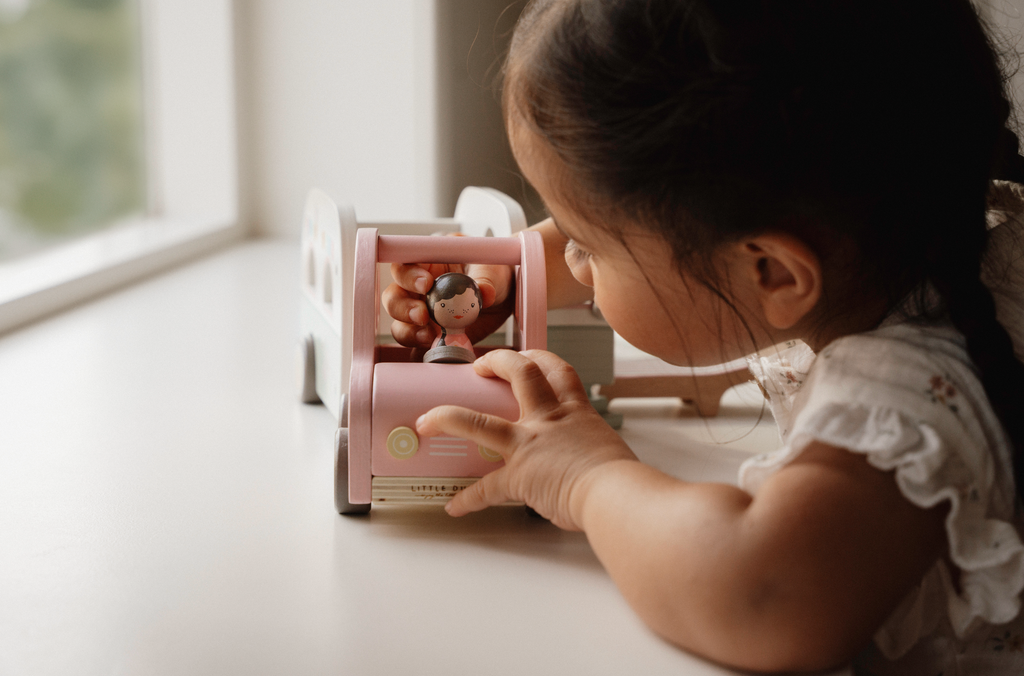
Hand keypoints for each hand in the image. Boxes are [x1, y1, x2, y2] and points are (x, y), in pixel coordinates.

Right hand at [382, 237, 513, 347]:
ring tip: (429, 336)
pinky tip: (433, 350)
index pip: (404, 265)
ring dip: (408, 331)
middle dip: (403, 307)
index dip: (407, 275)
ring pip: (399, 323)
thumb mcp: (493, 271)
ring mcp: (421, 314)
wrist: (503, 299)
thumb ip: (487, 279)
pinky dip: (420, 349)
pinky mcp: (430, 335)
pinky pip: (416, 345)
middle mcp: (417, 290)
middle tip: (423, 315)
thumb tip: (485, 292)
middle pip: (393, 296)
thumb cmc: (493, 275)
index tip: (426, 285)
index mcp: (428, 264)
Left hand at [415, 349, 638, 529]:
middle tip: (481, 366)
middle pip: (520, 373)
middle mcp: (550, 420)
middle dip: (496, 362)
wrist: (617, 495)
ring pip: (478, 421)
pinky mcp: (519, 476)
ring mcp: (530, 445)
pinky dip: (467, 498)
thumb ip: (593, 453)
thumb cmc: (623, 481)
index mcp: (578, 413)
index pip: (559, 372)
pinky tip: (454, 505)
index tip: (531, 356)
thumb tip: (589, 466)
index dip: (541, 358)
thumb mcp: (611, 453)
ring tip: (430, 419)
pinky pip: (485, 488)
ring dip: (449, 418)